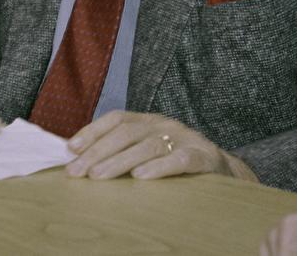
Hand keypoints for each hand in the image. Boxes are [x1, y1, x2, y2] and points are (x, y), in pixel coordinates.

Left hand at [65, 111, 258, 181]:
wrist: (225, 169)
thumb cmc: (178, 161)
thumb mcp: (150, 150)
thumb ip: (123, 150)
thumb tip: (82, 159)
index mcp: (150, 121)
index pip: (117, 119)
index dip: (93, 131)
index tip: (71, 148)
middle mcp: (164, 124)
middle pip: (127, 132)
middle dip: (98, 152)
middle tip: (77, 171)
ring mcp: (185, 138)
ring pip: (148, 146)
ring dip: (120, 161)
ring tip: (99, 176)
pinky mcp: (203, 157)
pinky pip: (179, 160)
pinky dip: (158, 168)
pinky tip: (140, 177)